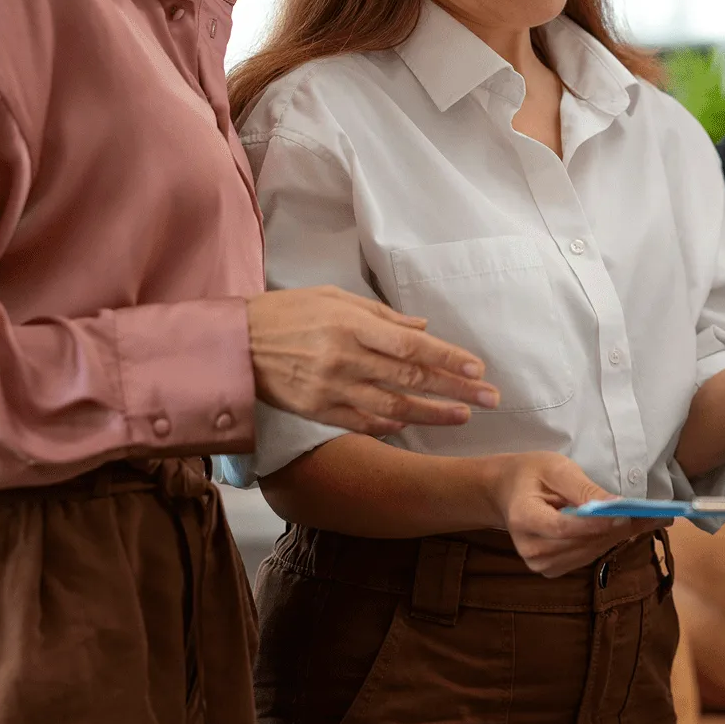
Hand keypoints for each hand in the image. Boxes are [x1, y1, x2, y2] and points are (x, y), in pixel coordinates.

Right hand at [247, 285, 499, 434]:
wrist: (234, 344)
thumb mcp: (335, 298)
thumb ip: (381, 316)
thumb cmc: (288, 312)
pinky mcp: (318, 411)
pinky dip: (391, 424)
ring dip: (433, 414)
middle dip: (456, 390)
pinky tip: (413, 423)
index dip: (448, 359)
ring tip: (462, 416)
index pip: (412, 347)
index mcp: (351, 326)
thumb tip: (423, 331)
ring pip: (394, 407)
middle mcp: (345, 360)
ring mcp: (331, 389)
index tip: (478, 369)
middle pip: (412, 379)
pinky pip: (363, 423)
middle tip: (490, 398)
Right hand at [488, 452, 669, 576]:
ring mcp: (540, 564)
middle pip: (582, 542)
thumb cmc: (532, 474)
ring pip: (590, 552)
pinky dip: (609, 541)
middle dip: (621, 528)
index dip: (595, 524)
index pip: (563, 528)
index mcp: (524, 518)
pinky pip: (587, 556)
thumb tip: (617, 506)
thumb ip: (584, 489)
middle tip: (658, 516)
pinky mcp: (551, 570)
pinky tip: (628, 527)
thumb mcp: (556, 468)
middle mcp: (530, 548)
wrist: (508, 493)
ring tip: (652, 519)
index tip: (626, 516)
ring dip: (621, 535)